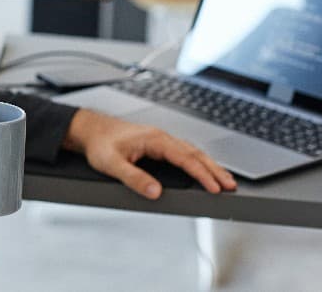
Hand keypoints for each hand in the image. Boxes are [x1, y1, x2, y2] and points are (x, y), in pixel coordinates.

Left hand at [63, 108, 236, 198]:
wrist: (90, 129)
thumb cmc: (99, 144)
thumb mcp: (111, 164)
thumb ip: (134, 178)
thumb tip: (155, 192)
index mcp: (153, 139)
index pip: (185, 158)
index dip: (202, 174)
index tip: (215, 188)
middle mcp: (160, 137)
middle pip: (194, 153)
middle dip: (214, 170)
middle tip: (231, 186)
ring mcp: (160, 139)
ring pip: (191, 152)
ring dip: (209, 166)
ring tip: (225, 180)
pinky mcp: (157, 144)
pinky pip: (184, 152)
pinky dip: (198, 162)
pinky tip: (203, 169)